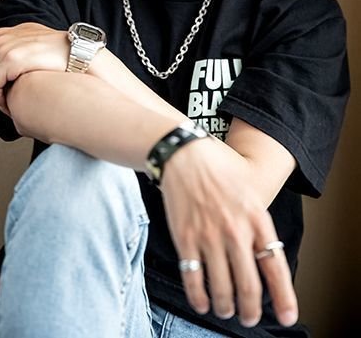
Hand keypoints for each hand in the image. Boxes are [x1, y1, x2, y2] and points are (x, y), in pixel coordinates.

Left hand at [0, 23, 68, 114]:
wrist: (83, 57)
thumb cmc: (71, 59)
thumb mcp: (46, 49)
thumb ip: (31, 54)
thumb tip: (20, 72)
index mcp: (17, 31)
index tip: (8, 91)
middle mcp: (8, 34)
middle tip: (8, 103)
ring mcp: (8, 44)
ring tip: (9, 107)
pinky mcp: (11, 57)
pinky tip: (10, 106)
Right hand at [160, 137, 297, 327]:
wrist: (184, 152)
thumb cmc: (219, 167)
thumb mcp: (250, 188)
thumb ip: (258, 221)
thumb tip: (266, 253)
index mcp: (257, 218)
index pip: (275, 267)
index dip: (283, 297)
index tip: (286, 316)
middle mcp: (235, 231)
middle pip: (248, 286)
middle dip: (251, 311)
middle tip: (250, 318)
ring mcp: (209, 236)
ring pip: (222, 288)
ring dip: (225, 307)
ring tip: (226, 310)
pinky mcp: (185, 237)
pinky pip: (193, 278)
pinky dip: (199, 297)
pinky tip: (202, 302)